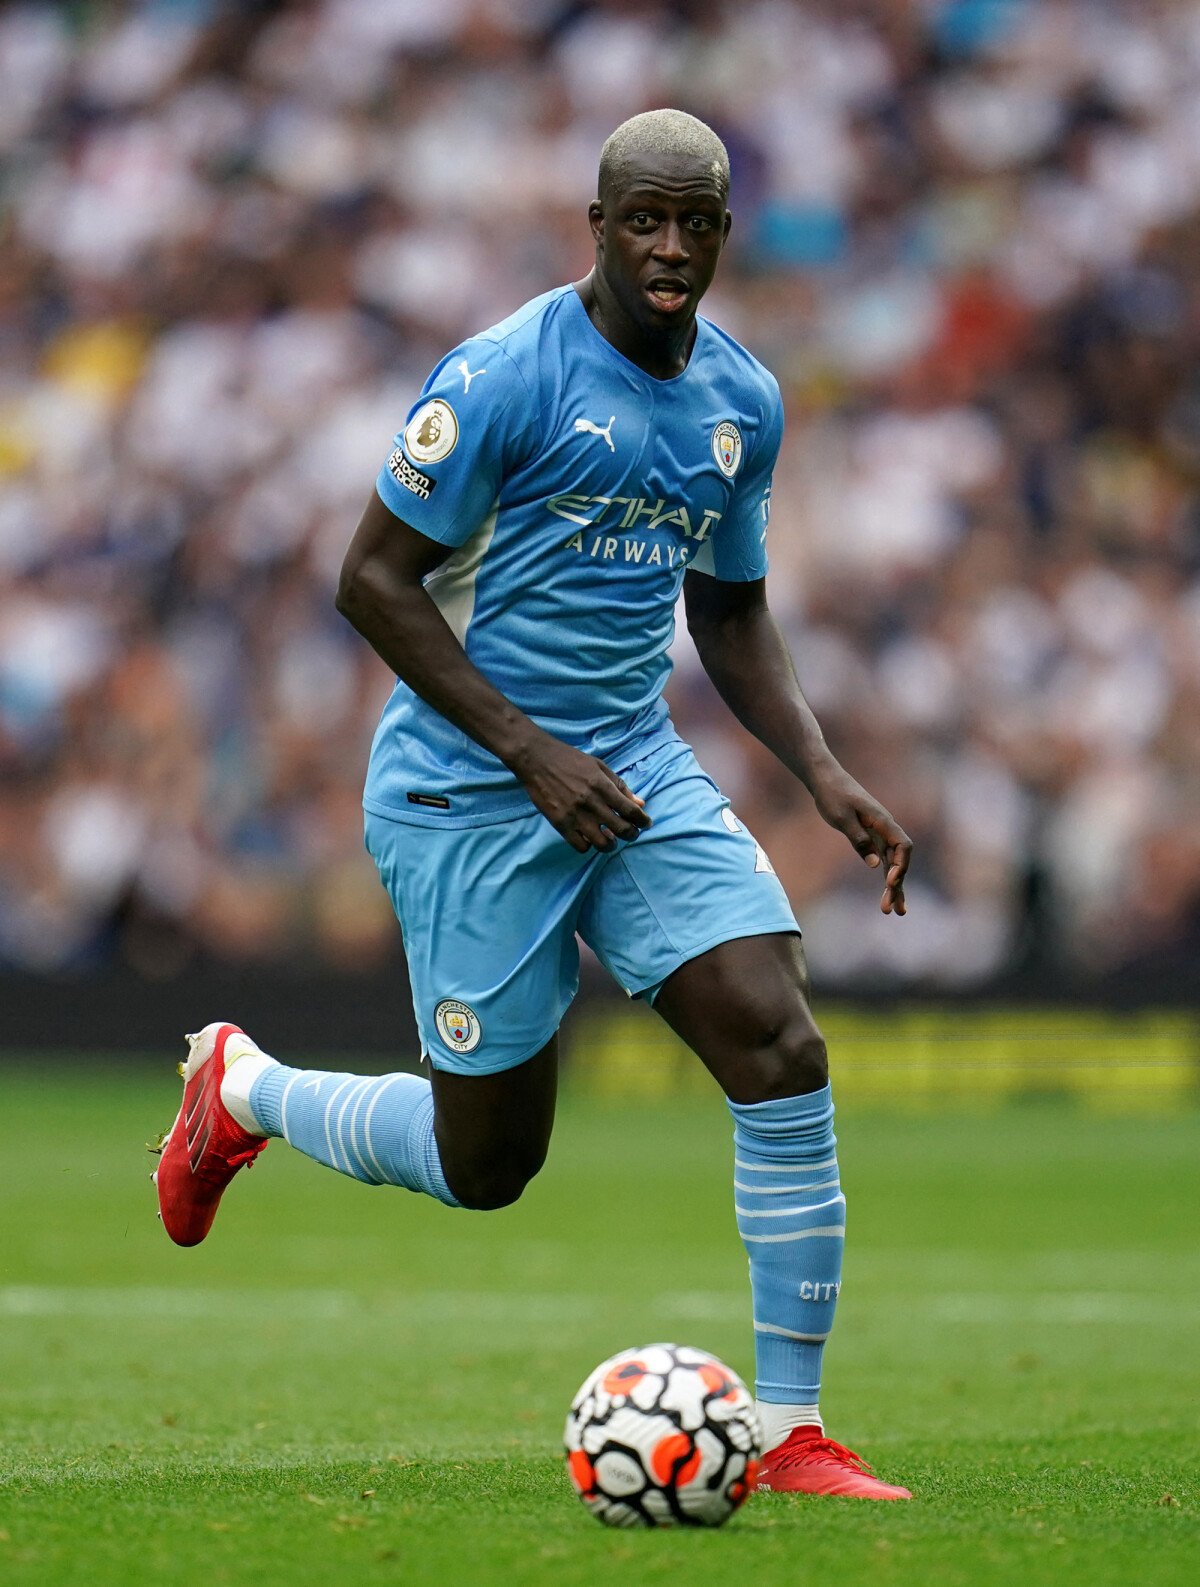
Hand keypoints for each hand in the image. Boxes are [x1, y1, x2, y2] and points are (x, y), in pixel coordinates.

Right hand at [509, 732, 651, 852]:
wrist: (536, 759)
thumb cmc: (570, 760)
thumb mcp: (599, 766)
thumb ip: (620, 786)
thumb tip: (640, 803)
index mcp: (602, 786)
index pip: (631, 811)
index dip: (643, 821)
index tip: (645, 824)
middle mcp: (591, 803)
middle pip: (621, 830)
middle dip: (632, 835)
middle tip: (631, 833)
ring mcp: (574, 815)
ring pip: (602, 844)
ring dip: (611, 845)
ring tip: (610, 839)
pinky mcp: (560, 824)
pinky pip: (581, 846)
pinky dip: (589, 846)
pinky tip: (589, 838)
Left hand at [810, 765, 911, 915]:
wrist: (826, 780)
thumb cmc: (833, 795)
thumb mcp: (842, 817)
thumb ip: (859, 840)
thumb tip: (875, 865)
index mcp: (883, 821)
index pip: (903, 846)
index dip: (901, 865)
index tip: (889, 882)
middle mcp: (885, 829)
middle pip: (899, 860)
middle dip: (897, 886)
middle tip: (893, 910)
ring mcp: (879, 834)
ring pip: (892, 863)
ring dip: (893, 887)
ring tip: (891, 911)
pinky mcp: (870, 837)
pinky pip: (882, 860)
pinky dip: (884, 875)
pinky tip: (886, 892)